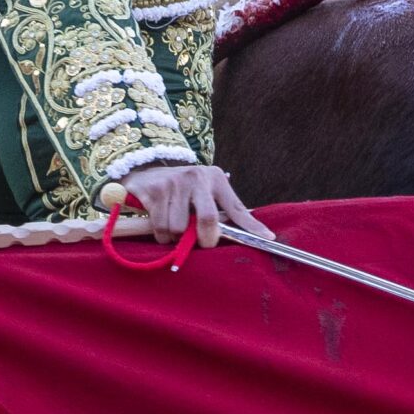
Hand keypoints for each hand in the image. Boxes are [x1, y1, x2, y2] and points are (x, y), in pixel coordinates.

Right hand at [115, 163, 272, 247]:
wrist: (146, 170)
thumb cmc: (182, 188)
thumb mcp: (205, 190)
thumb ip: (222, 209)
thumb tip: (252, 233)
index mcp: (214, 178)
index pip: (236, 207)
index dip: (252, 226)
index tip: (268, 239)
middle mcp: (196, 177)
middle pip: (208, 219)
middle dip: (205, 239)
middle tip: (202, 243)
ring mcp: (174, 183)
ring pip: (180, 229)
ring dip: (176, 237)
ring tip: (175, 227)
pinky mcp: (155, 190)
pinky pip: (161, 227)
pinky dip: (161, 235)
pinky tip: (161, 224)